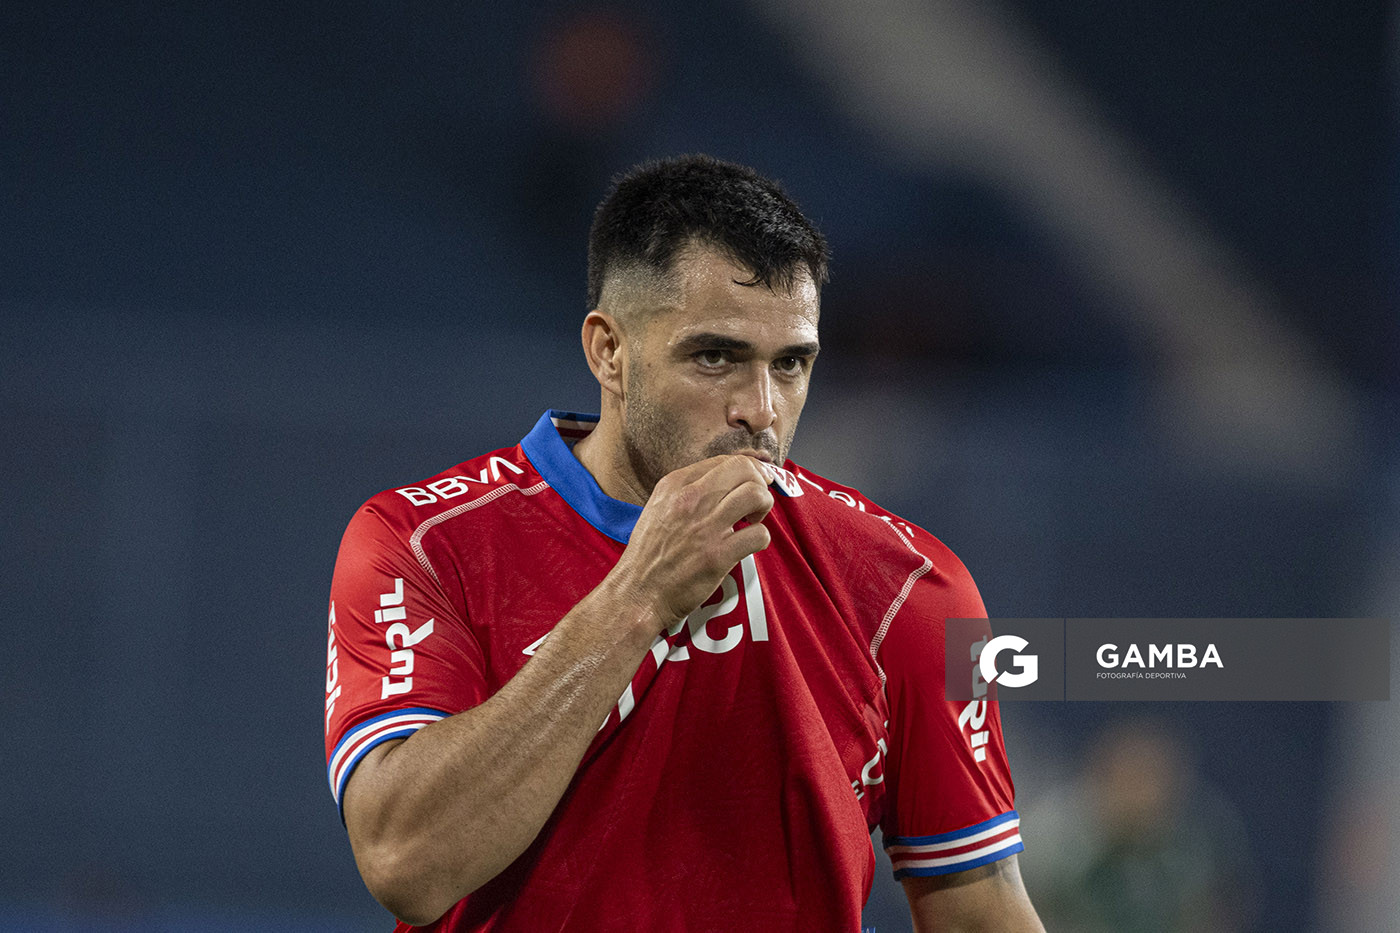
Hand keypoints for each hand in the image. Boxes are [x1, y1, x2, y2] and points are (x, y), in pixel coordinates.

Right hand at [609, 455, 775, 626]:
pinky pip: (758, 534)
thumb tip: (724, 481)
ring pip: (756, 495)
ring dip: (764, 506)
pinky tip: (749, 544)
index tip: (755, 480)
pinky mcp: (717, 555)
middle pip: (745, 470)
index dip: (748, 469)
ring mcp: (705, 527)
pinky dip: (761, 538)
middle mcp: (690, 500)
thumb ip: (687, 491)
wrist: (638, 592)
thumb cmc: (650, 553)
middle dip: (759, 483)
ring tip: (753, 520)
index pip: (725, 460)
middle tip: (756, 502)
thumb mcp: (658, 507)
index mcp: (674, 484)